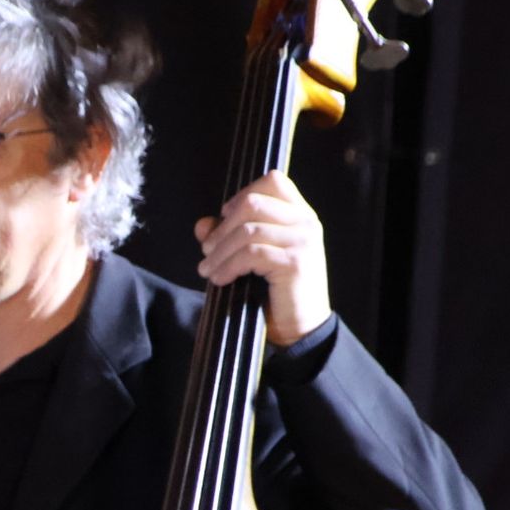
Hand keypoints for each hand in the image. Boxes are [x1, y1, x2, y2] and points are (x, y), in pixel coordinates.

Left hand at [194, 170, 332, 347]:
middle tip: (207, 250)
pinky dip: (228, 266)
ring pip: (248, 230)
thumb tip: (202, 224)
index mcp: (300, 214)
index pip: (273, 181)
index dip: (243, 194)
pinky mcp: (295, 262)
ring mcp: (303, 241)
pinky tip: (219, 279)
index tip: (224, 216)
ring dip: (220, 251)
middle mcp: (306, 222)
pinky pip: (251, 254)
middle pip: (254, 203)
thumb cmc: (276, 291)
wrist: (300, 328)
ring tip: (207, 269)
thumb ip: (228, 236)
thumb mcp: (250, 257)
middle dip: (223, 228)